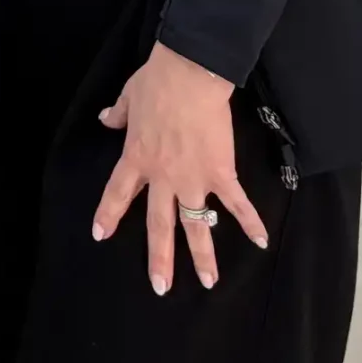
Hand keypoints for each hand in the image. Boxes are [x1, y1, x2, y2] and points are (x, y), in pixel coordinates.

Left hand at [92, 42, 268, 293]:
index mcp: (136, 158)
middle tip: (160, 287)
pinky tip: (261, 241)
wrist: (190, 75)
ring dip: (203, 255)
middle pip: (158, 224)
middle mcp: (162, 177)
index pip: (117, 193)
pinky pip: (236, 203)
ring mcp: (192, 179)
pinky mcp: (220, 173)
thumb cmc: (157, 82)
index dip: (108, 215)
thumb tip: (106, 118)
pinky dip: (250, 222)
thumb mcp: (129, 96)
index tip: (100, 235)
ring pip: (196, 224)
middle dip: (159, 258)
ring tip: (209, 282)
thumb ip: (119, 115)